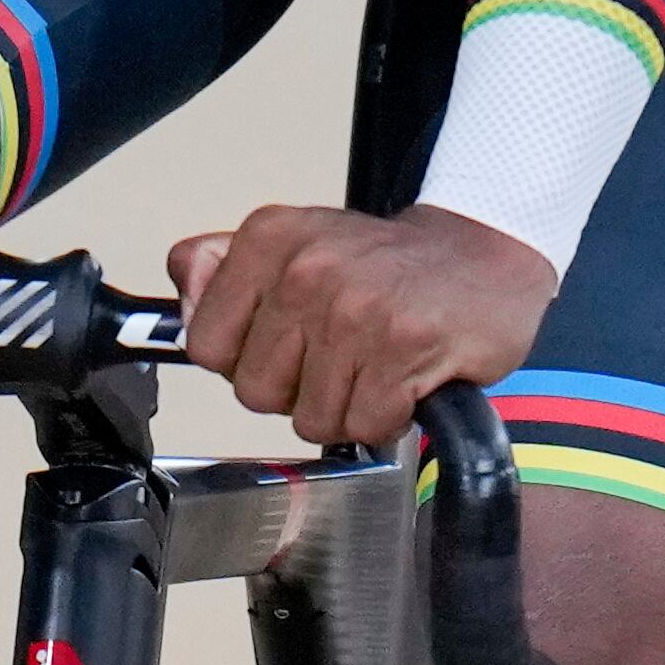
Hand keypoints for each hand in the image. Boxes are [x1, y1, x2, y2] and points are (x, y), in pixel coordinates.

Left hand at [167, 203, 555, 450]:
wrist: (482, 253)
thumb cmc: (383, 264)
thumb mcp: (294, 243)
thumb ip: (221, 269)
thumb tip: (182, 304)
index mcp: (268, 239)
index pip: (205, 345)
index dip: (245, 361)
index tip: (284, 344)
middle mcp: (306, 268)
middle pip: (256, 392)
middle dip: (297, 391)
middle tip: (339, 355)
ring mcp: (355, 308)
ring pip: (312, 419)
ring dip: (348, 407)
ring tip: (374, 363)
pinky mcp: (404, 345)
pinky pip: (366, 426)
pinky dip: (388, 417)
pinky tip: (405, 377)